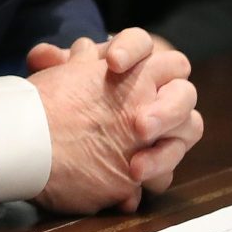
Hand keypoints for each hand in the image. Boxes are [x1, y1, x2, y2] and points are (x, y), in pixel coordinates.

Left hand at [28, 29, 202, 214]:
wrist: (54, 138)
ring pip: (188, 128)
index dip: (133, 49)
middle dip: (166, 107)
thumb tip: (43, 57)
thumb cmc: (60, 97)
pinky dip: (154, 177)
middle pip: (182, 88)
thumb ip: (50, 64)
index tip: (114, 63)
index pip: (142, 43)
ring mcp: (161, 125)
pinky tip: (131, 188)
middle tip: (139, 126)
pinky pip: (169, 168)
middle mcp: (154, 91)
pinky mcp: (156, 156)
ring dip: (166, 150)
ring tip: (136, 168)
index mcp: (128, 64)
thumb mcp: (53, 79)